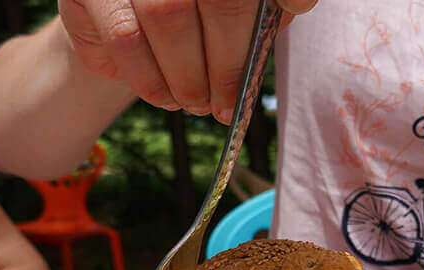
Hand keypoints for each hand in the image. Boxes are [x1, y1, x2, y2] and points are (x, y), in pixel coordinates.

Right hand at [58, 0, 315, 122]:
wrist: (126, 12)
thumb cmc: (199, 10)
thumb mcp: (245, 4)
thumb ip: (272, 3)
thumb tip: (298, 1)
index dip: (258, 26)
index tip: (258, 73)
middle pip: (214, 1)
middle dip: (225, 65)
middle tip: (227, 105)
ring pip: (166, 18)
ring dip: (186, 77)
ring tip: (197, 103)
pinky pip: (124, 37)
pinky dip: (150, 79)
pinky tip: (165, 96)